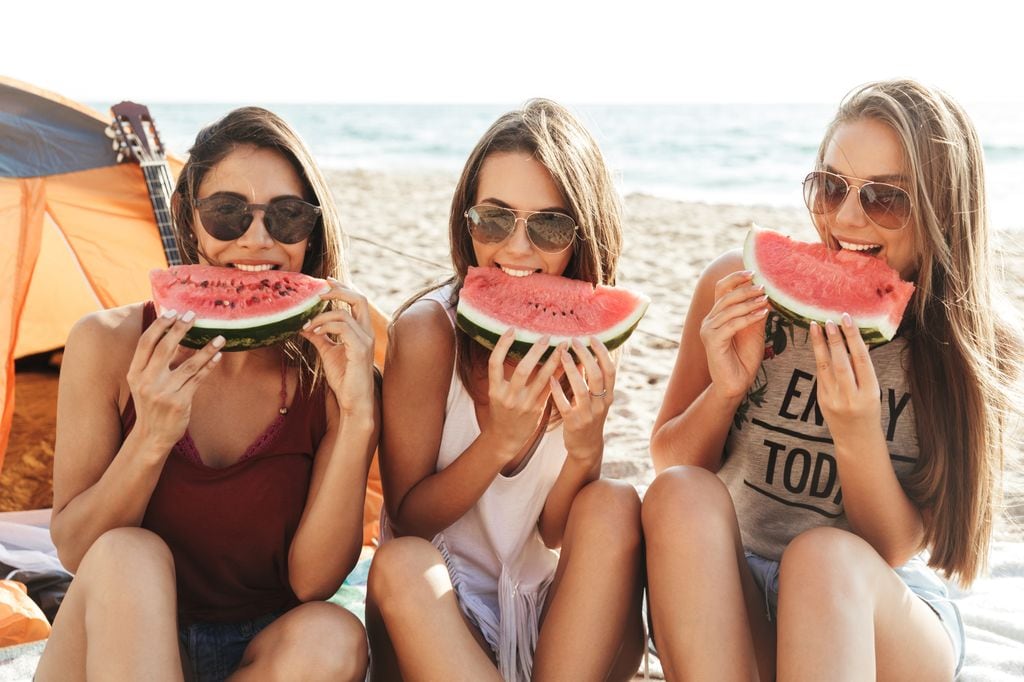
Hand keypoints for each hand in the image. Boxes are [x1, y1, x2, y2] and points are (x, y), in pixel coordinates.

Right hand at [127, 309, 223, 451]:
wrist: (151, 436)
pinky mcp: (179, 402)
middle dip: (180, 329)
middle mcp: (147, 381)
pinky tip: (218, 356)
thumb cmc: (151, 404)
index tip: (173, 312)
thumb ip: (152, 362)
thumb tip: (173, 333)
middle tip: (193, 315)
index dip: (159, 325)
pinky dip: (209, 365)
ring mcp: (164, 392)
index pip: (146, 343)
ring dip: (206, 349)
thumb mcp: (143, 382)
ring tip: (220, 337)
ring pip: (188, 364)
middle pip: (165, 348)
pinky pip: (198, 379)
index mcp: (135, 373)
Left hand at [300, 278, 375, 415]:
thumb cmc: (344, 378)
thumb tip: (303, 325)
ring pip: (345, 313)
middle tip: (317, 292)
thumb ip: (319, 336)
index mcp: (361, 330)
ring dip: (322, 315)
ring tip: (307, 324)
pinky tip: (314, 332)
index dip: (342, 288)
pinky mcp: (360, 349)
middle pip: (359, 298)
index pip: (356, 300)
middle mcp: (367, 332)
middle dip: (338, 290)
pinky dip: (326, 326)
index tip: (325, 281)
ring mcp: (365, 340)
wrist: (353, 401)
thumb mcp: (327, 352)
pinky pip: (343, 328)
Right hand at [485, 330, 563, 461]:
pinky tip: (568, 364)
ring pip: (542, 378)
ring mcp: (525, 404)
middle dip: (536, 351)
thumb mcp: (496, 393)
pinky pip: (552, 388)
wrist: (505, 438)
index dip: (502, 345)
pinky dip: (559, 374)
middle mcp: (509, 396)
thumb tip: (519, 350)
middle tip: (546, 336)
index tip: (512, 329)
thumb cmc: (501, 411)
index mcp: (494, 390)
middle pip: (523, 369)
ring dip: (554, 360)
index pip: (495, 363)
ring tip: (563, 346)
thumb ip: (505, 376)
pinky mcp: (538, 408)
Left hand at [549, 337, 614, 463]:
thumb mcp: (596, 399)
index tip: (592, 337)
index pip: (610, 370)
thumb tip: (584, 355)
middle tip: (574, 341)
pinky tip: (550, 379)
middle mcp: (601, 404)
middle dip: (586, 356)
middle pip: (597, 375)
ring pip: (582, 389)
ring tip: (561, 354)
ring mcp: (587, 414)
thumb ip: (591, 380)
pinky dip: (558, 391)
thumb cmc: (589, 417)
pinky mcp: (573, 423)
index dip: (602, 352)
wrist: (586, 447)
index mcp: (608, 396)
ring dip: (571, 370)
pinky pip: (565, 405)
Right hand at [700, 271, 769, 399]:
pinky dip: (748, 317)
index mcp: (717, 315)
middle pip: (725, 296)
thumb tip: (766, 293)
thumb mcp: (754, 330)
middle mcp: (709, 320)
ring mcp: (708, 330)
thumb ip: (756, 312)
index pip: (721, 288)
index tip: (754, 271)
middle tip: (764, 286)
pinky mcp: (712, 341)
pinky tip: (763, 314)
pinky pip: (732, 324)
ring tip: (766, 299)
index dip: (735, 277)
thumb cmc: (744, 357)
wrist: (736, 383)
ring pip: (729, 309)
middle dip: (745, 289)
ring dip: (749, 302)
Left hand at [809, 314, 881, 443]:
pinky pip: (820, 375)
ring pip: (825, 367)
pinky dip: (819, 358)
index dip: (853, 337)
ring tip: (816, 326)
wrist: (857, 440)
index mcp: (870, 392)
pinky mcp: (821, 401)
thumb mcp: (873, 391)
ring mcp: (834, 399)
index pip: (861, 359)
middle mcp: (851, 396)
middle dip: (834, 339)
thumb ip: (864, 369)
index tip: (847, 319)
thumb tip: (858, 339)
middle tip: (829, 320)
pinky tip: (817, 344)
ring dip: (820, 344)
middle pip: (841, 362)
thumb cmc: (869, 411)